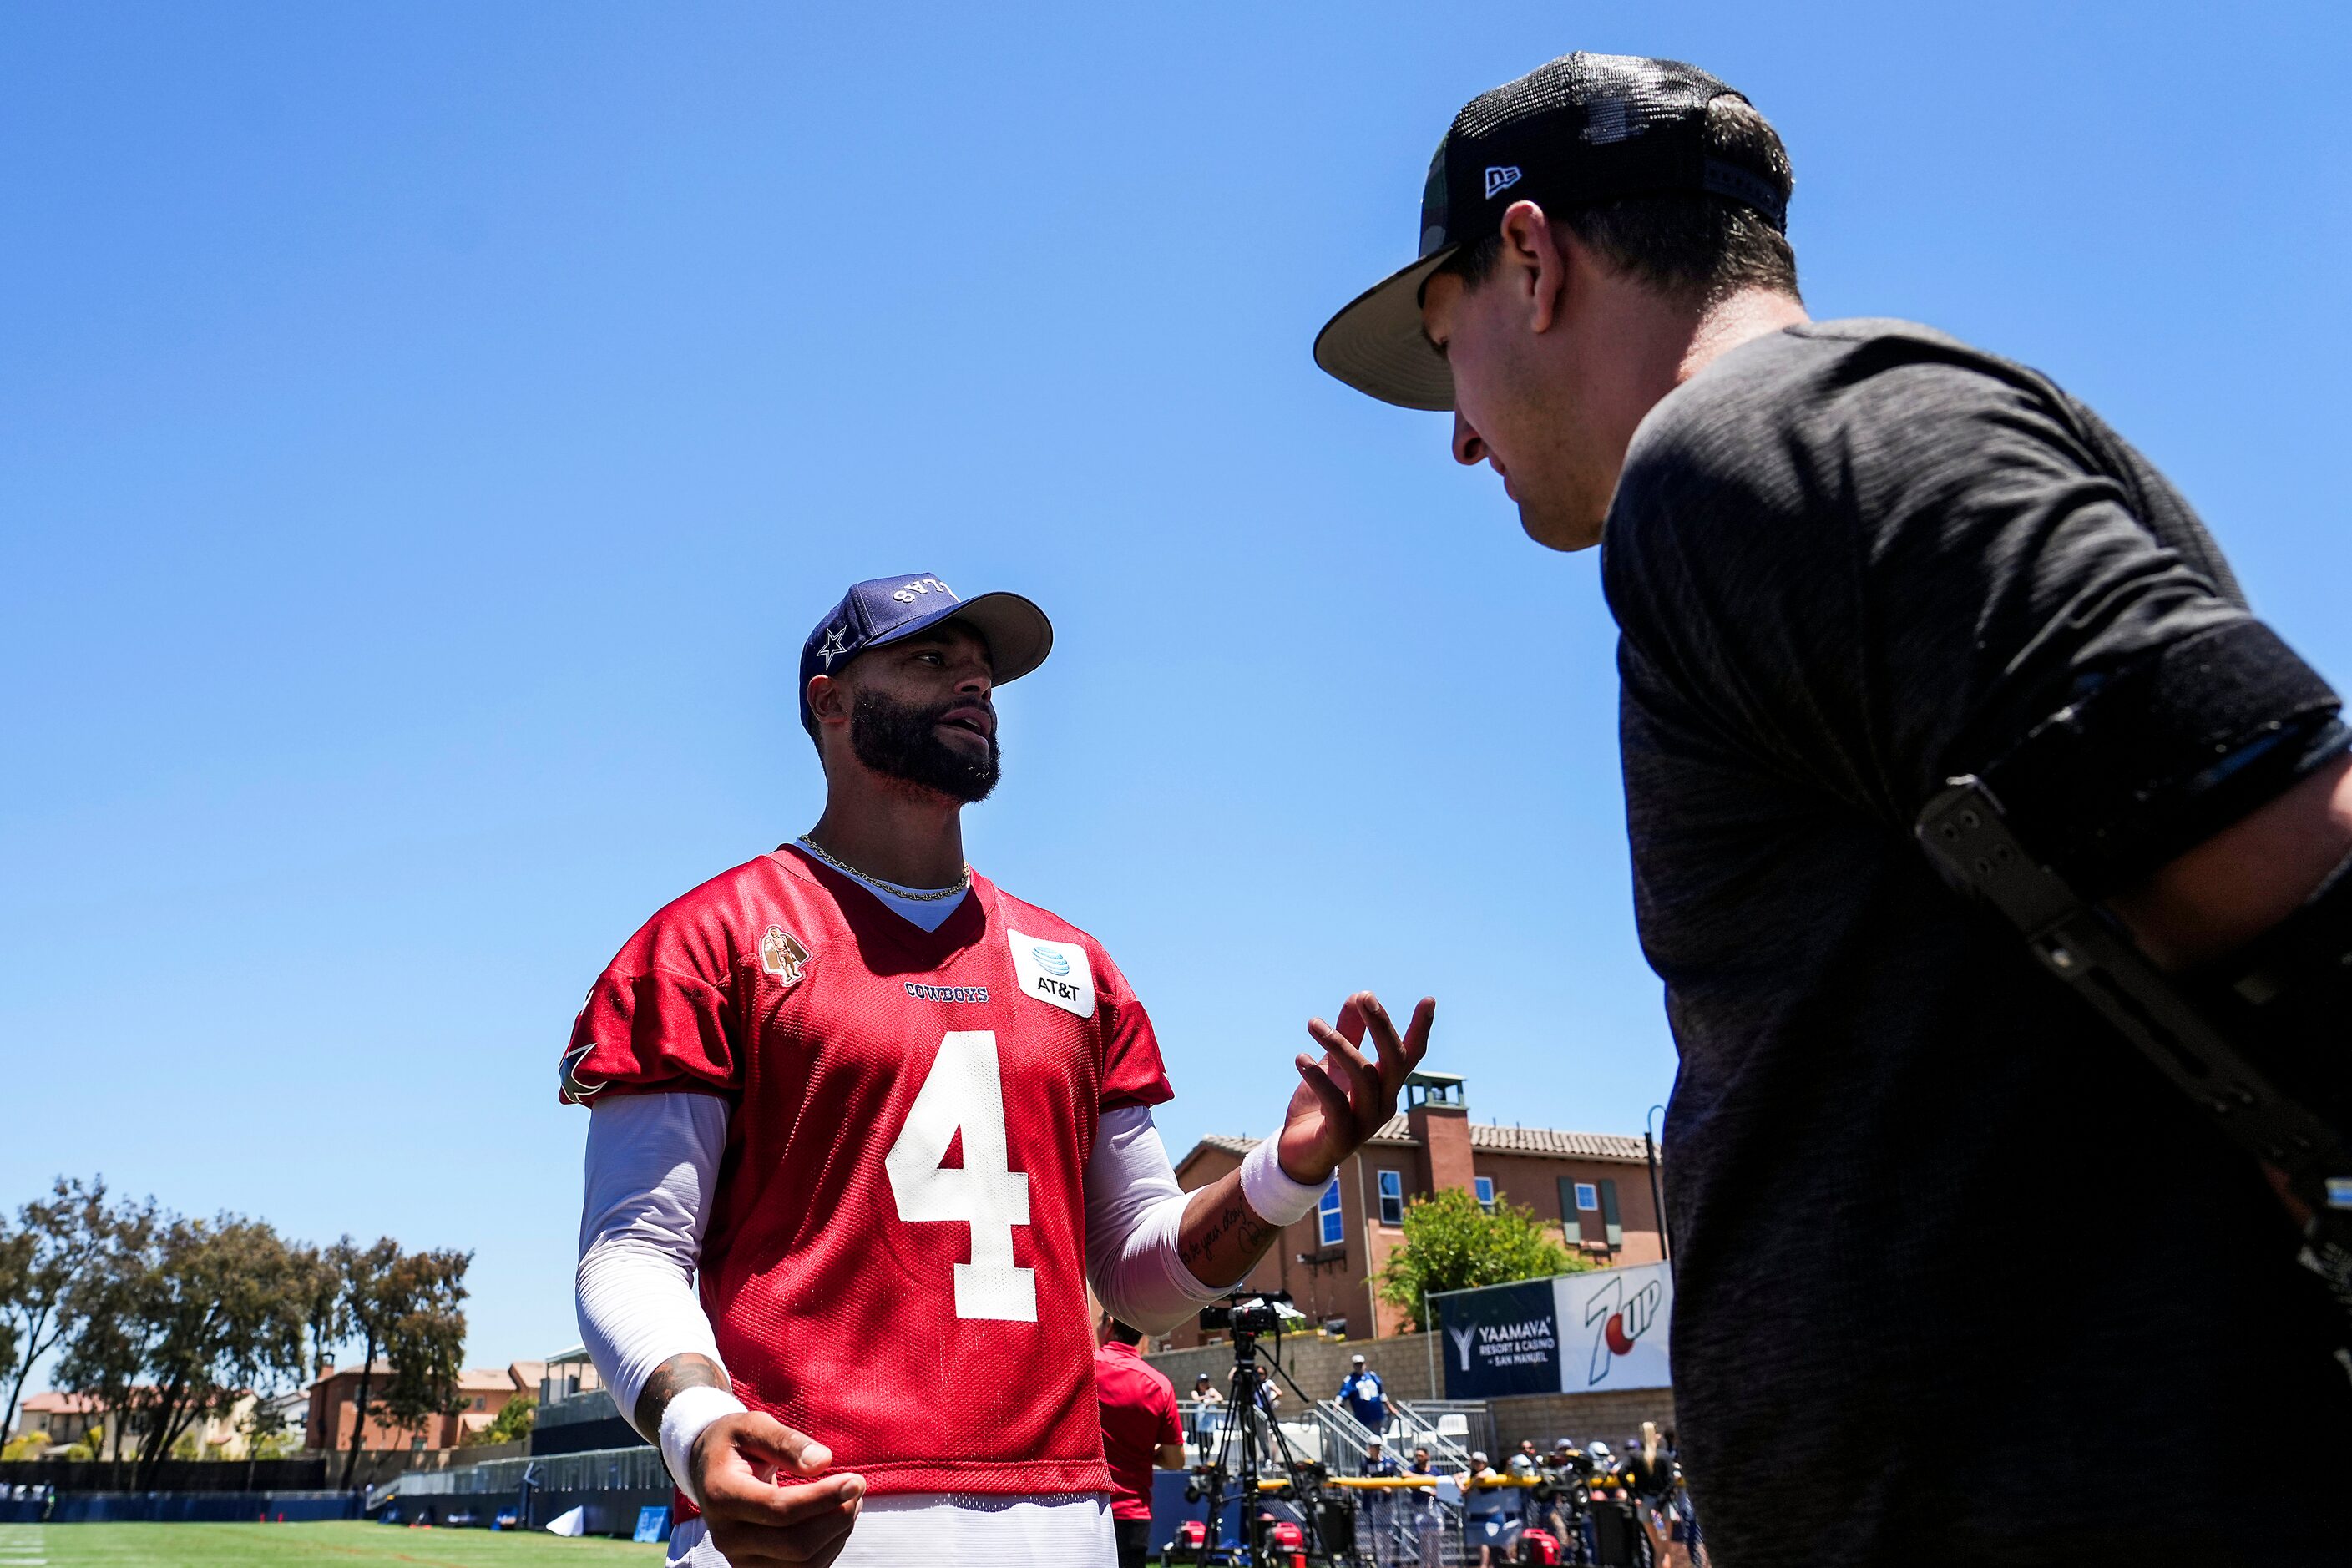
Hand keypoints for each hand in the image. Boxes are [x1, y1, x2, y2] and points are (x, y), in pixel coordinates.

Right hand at [693, 1411, 864, 1566]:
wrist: (710, 1471)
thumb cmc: (736, 1443)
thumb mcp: (754, 1426)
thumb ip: (786, 1442)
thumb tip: (822, 1462)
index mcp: (722, 1496)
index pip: (779, 1509)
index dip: (823, 1499)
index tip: (855, 1481)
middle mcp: (727, 1536)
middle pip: (795, 1545)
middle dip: (837, 1518)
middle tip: (858, 1486)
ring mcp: (740, 1558)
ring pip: (803, 1564)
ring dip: (838, 1533)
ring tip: (851, 1499)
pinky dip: (829, 1547)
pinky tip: (835, 1518)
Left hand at [1276, 991, 1433, 1183]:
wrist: (1298, 1155)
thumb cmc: (1320, 1108)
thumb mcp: (1333, 1066)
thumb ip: (1348, 1034)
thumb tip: (1358, 995)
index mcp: (1385, 1086)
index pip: (1410, 1055)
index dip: (1420, 1029)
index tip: (1429, 999)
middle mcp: (1383, 1103)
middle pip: (1394, 1061)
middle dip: (1382, 1026)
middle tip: (1366, 997)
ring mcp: (1366, 1122)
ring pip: (1364, 1077)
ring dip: (1338, 1045)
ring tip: (1313, 1023)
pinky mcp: (1342, 1137)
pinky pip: (1336, 1103)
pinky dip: (1318, 1078)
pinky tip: (1300, 1058)